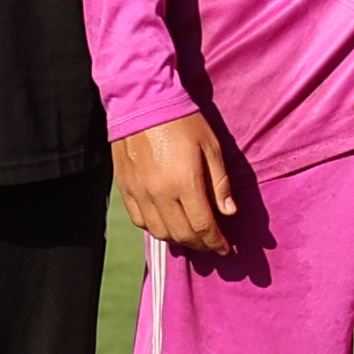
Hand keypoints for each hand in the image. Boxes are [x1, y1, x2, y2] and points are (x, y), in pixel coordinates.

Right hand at [108, 112, 240, 263]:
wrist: (143, 104)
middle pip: (181, 234)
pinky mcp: (125, 189)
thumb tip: (229, 212)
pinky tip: (167, 226)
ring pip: (159, 232)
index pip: (203, 226)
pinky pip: (139, 220)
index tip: (225, 249)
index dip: (215, 242)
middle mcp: (159, 194)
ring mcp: (139, 193)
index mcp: (184, 183)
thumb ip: (220, 183)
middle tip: (212, 246)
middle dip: (200, 245)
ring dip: (178, 240)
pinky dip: (155, 229)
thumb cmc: (184, 122)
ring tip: (192, 238)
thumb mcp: (211, 148)